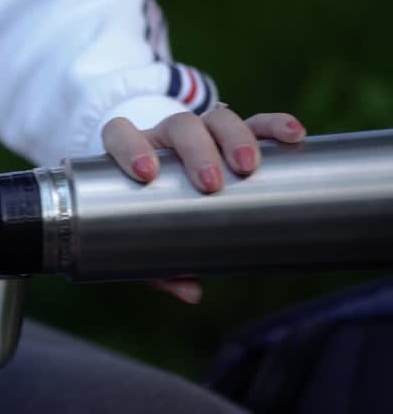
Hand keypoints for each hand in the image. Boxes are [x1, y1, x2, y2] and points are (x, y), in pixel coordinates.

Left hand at [101, 108, 307, 303]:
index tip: (147, 174)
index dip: (130, 147)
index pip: (120, 134)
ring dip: (234, 137)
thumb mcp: (147, 240)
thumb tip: (192, 294)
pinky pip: (257, 122)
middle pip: (180, 126)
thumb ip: (161, 267)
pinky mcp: (237, 134)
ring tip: (248, 168)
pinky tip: (293, 136)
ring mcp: (202, 131)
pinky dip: (274, 125)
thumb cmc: (150, 217)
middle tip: (210, 183)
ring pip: (217, 119)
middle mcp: (166, 137)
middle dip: (196, 151)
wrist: (168, 189)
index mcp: (132, 154)